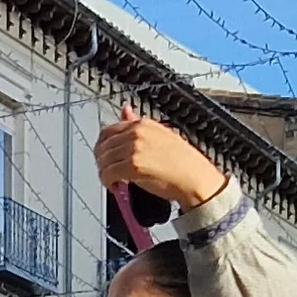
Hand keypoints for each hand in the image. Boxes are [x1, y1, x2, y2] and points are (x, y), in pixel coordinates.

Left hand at [93, 109, 226, 210]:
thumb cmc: (181, 162)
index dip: (103, 147)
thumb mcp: (159, 135)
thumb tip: (125, 110)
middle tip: (109, 172)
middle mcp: (136, 133)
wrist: (195, 178)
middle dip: (102, 162)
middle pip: (102, 146)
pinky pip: (107, 174)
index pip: (108, 130)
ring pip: (102, 161)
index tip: (105, 157)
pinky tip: (116, 186)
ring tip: (115, 180)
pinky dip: (107, 182)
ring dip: (104, 173)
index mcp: (142, 124)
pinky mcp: (132, 166)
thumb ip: (136, 124)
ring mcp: (134, 148)